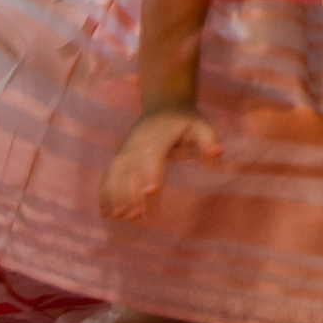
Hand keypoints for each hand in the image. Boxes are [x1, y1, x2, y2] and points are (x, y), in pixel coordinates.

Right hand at [100, 107, 222, 219]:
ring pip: (115, 172)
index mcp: (158, 136)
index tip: (150, 192)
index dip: (150, 173)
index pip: (152, 156)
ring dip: (113, 195)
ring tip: (118, 218)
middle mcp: (138, 142)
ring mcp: (125, 148)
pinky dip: (104, 192)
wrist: (163, 105)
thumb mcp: (201, 125)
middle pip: (130, 168)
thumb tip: (218, 152)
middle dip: (130, 192)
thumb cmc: (185, 121)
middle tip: (135, 217)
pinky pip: (108, 174)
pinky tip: (104, 213)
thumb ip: (209, 139)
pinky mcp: (119, 155)